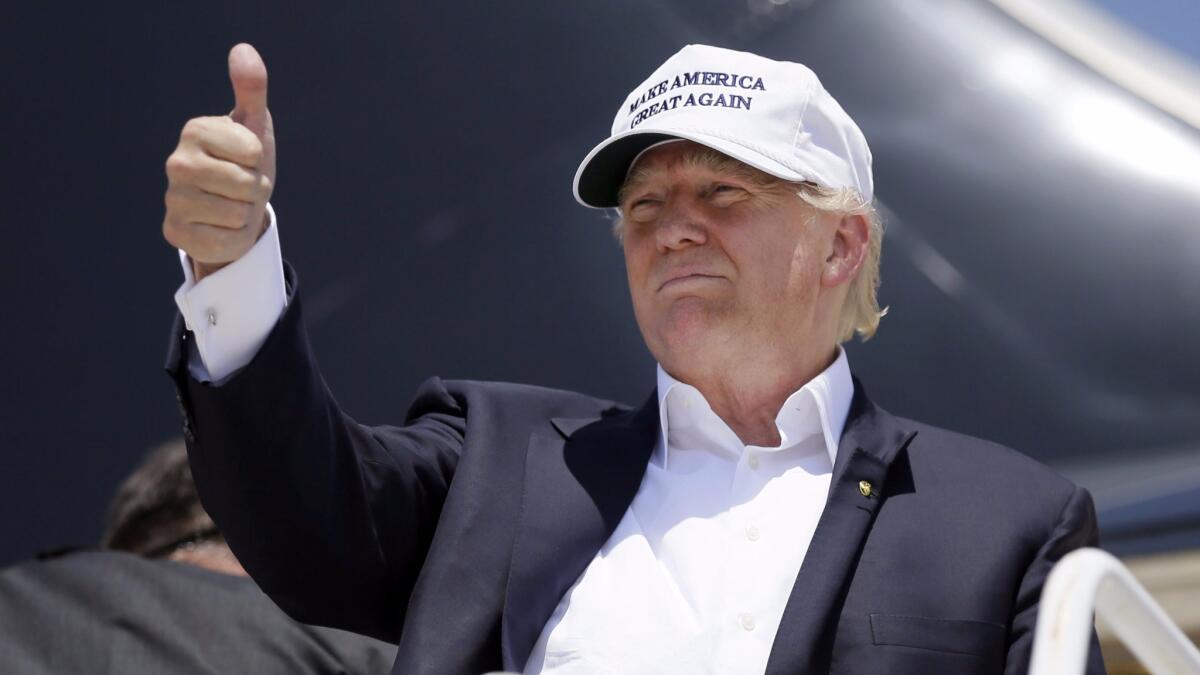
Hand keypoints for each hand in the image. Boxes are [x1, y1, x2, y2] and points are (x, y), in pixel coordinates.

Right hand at [163, 43, 276, 280]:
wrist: (233, 207)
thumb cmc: (244, 161)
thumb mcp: (253, 125)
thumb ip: (252, 88)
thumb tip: (244, 50)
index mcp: (195, 131)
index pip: (252, 151)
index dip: (259, 161)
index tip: (247, 160)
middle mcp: (176, 162)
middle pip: (246, 184)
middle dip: (254, 190)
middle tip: (241, 186)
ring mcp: (173, 199)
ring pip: (237, 214)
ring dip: (244, 215)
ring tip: (231, 205)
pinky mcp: (176, 233)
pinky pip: (225, 241)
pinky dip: (233, 238)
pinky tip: (219, 227)